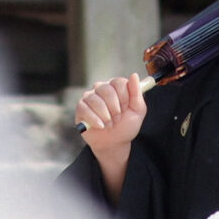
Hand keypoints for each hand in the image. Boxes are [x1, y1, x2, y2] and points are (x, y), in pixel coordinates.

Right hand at [75, 75, 147, 198]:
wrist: (114, 143)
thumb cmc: (126, 126)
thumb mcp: (137, 111)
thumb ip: (137, 93)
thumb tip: (134, 75)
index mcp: (116, 86)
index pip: (119, 82)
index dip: (124, 98)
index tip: (126, 109)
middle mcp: (102, 88)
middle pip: (106, 89)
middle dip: (115, 108)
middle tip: (117, 118)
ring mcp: (90, 97)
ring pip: (95, 100)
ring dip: (105, 116)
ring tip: (109, 124)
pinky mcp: (81, 108)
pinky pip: (84, 109)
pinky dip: (94, 119)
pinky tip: (101, 126)